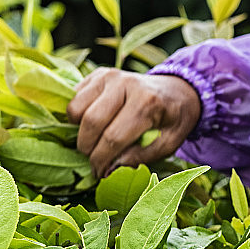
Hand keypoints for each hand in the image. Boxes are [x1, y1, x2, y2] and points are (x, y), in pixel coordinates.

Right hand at [66, 68, 200, 177]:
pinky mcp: (97, 74)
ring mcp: (108, 76)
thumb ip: (140, 157)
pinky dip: (77, 117)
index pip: (114, 137)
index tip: (99, 173)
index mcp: (147, 102)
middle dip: (88, 149)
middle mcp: (125, 83)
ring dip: (80, 132)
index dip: (102, 161)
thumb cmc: (172, 120)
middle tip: (94, 162)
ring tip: (94, 143)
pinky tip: (93, 126)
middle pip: (91, 122)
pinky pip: (73, 98)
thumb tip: (110, 169)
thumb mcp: (167, 144)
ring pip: (76, 109)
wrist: (176, 91)